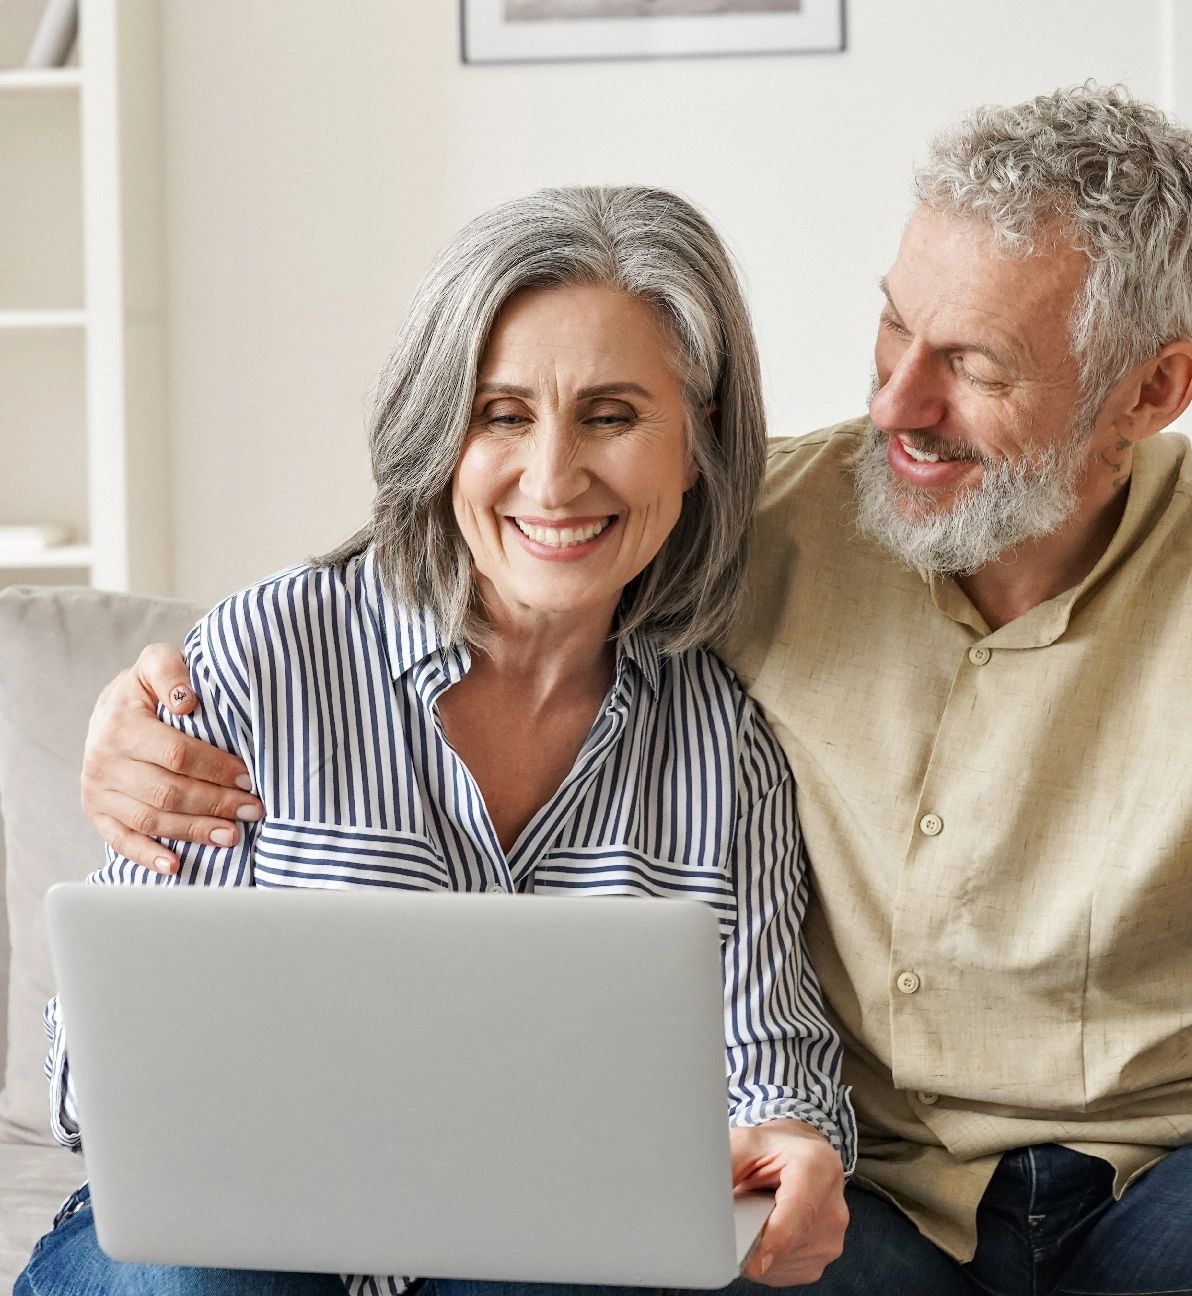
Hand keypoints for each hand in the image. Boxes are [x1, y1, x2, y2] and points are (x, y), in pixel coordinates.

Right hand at [80, 643, 262, 874]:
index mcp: (121, 725)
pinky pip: (121, 840)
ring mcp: (98, 790)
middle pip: (167, 792)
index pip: (177, 755)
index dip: (216, 769)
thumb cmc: (145, 688)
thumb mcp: (156, 664)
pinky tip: (176, 865)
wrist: (109, 708)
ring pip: (150, 819)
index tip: (250, 777)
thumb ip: (172, 671)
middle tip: (252, 810)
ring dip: (193, 832)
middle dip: (215, 804)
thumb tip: (188, 699)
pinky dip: (148, 856)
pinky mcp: (96, 812)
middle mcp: (104, 761)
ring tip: (231, 836)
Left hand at [731, 1119, 847, 1286]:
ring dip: (757, 1246)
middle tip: (742, 1206)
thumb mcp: (744, 1142)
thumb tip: (704, 1199)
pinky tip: (765, 1229)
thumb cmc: (773, 1147)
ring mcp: (830, 1239)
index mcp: (818, 1168)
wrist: (800, 1154)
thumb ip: (724, 1165)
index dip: (772, 1241)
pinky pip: (782, 1272)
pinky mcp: (820, 1261)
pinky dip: (765, 1258)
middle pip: (783, 1243)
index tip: (753, 1261)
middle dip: (751, 1233)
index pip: (797, 1214)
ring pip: (778, 1263)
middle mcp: (832, 1208)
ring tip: (758, 1212)